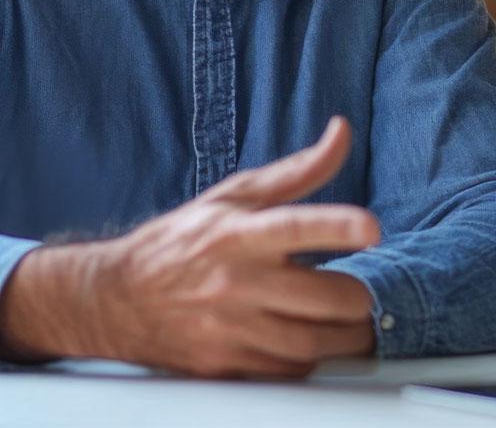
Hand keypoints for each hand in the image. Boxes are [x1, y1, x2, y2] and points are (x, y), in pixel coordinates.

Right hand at [0, 117, 379, 376]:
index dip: (336, 226)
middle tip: (373, 289)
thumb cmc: (184, 239)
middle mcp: (236, 282)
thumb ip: (299, 169)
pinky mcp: (224, 366)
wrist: (116, 298)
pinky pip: (287, 371)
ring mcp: (229, 329)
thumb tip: (342, 130)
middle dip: (360, 297)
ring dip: (347, 335)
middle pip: (320, 297)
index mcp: (239, 232)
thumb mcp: (236, 194)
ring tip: (357, 320)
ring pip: (311, 343)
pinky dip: (311, 359)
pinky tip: (315, 341)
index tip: (372, 229)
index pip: (294, 225)